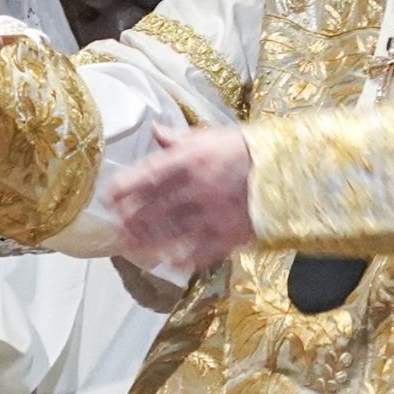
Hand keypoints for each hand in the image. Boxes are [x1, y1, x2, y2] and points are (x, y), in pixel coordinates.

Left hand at [107, 126, 253, 268]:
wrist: (286, 170)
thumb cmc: (245, 151)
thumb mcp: (210, 136)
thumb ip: (179, 139)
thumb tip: (154, 131)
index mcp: (190, 160)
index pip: (147, 175)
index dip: (125, 188)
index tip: (108, 197)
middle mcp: (196, 187)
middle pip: (153, 208)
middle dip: (131, 220)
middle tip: (116, 228)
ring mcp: (211, 214)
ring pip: (170, 232)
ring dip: (148, 242)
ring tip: (131, 248)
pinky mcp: (228, 234)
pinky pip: (199, 251)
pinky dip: (182, 259)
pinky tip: (169, 263)